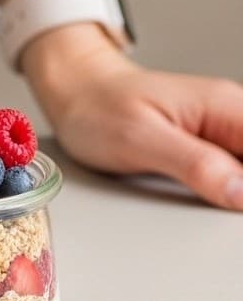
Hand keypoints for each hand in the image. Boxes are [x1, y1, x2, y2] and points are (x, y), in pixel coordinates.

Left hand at [23, 24, 242, 210]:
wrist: (74, 91)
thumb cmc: (97, 107)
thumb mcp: (140, 138)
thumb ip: (195, 164)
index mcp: (226, 107)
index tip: (237, 207)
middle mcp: (231, 117)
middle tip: (224, 209)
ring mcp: (222, 133)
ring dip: (238, 195)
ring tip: (216, 205)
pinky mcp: (210, 148)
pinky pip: (237, 173)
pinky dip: (233, 192)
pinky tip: (220, 204)